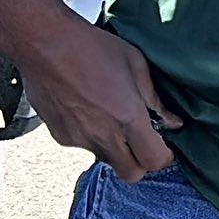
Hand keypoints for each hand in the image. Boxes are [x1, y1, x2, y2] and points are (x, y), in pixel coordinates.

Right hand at [20, 20, 182, 181]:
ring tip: (115, 116)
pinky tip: (93, 110)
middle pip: (131, 173)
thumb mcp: (137, 66)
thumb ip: (155, 99)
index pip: (153, 160)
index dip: (164, 157)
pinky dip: (94, 136)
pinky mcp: (61, 136)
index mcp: (127, 118)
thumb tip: (171, 121)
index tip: (166, 146)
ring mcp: (79, 138)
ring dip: (117, 147)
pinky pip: (84, 145)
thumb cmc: (94, 49)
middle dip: (142, 162)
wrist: (47, 46)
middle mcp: (103, 135)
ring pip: (106, 158)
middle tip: (145, 141)